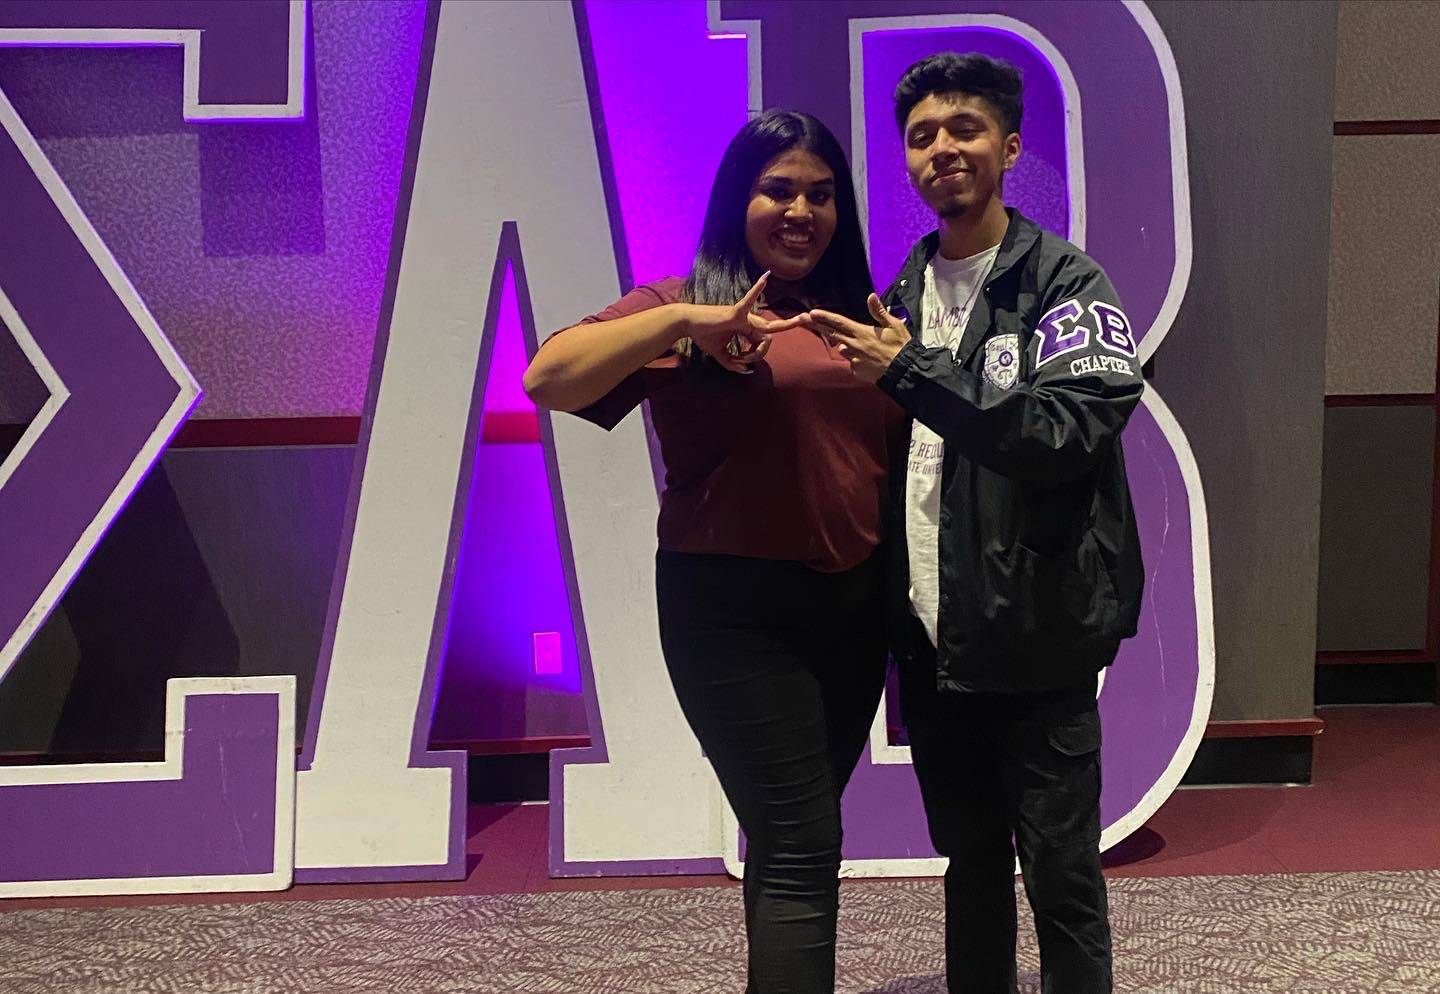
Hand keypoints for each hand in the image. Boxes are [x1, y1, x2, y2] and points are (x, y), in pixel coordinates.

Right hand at [680, 271, 803, 373]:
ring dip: (753, 351)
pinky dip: (756, 290)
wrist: (687, 324)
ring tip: (739, 356)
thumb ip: (732, 364)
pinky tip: (766, 277)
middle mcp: (749, 320)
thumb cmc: (703, 335)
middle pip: (770, 333)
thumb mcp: (720, 354)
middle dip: (783, 332)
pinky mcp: (735, 312)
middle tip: (807, 318)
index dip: (754, 356)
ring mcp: (743, 315)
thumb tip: (746, 372)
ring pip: (763, 333)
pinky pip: (748, 301)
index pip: (762, 343)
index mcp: (747, 327)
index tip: (740, 362)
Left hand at [800, 293, 909, 382]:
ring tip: (863, 346)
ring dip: (844, 345)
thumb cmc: (900, 346)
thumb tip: (871, 296)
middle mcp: (854, 345)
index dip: (824, 317)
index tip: (811, 313)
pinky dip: (855, 359)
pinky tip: (869, 359)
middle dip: (816, 325)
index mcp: (862, 332)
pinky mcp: (856, 370)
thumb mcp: (893, 325)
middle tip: (803, 318)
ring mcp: (853, 359)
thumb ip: (879, 311)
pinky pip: (851, 362)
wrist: (905, 371)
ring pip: (842, 349)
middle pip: (831, 333)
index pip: (839, 322)